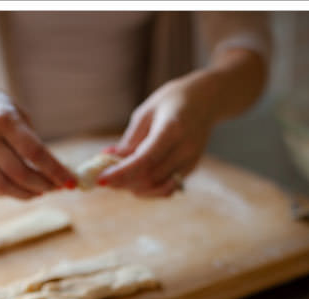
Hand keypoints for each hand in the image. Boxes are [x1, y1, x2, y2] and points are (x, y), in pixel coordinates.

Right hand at [0, 74, 75, 198]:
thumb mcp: (15, 110)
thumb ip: (31, 138)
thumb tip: (53, 168)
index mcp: (3, 119)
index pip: (35, 153)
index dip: (55, 171)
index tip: (70, 181)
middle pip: (20, 173)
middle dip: (44, 185)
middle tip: (57, 188)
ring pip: (3, 187)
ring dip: (26, 194)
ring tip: (40, 192)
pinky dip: (7, 193)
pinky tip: (19, 189)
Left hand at [98, 72, 217, 197]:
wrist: (207, 99)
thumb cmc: (172, 101)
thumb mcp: (146, 113)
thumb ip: (129, 140)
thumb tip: (107, 159)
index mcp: (172, 129)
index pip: (144, 160)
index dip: (121, 173)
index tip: (101, 179)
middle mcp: (185, 148)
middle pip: (149, 177)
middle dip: (123, 182)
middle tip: (104, 179)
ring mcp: (190, 160)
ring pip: (157, 187)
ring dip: (133, 188)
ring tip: (118, 180)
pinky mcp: (191, 168)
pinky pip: (167, 187)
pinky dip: (147, 189)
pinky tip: (134, 182)